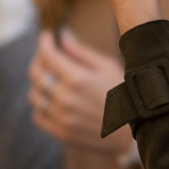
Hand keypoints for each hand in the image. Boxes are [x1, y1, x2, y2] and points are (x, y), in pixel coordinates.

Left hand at [27, 30, 133, 153]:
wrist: (134, 131)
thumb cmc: (124, 93)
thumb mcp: (107, 67)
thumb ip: (81, 52)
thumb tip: (62, 36)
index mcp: (78, 79)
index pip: (48, 55)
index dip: (44, 42)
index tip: (46, 35)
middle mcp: (66, 99)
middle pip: (36, 74)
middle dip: (39, 59)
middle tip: (47, 55)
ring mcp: (62, 118)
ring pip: (34, 96)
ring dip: (38, 83)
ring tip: (51, 78)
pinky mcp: (62, 133)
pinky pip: (38, 117)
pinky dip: (41, 106)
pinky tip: (52, 99)